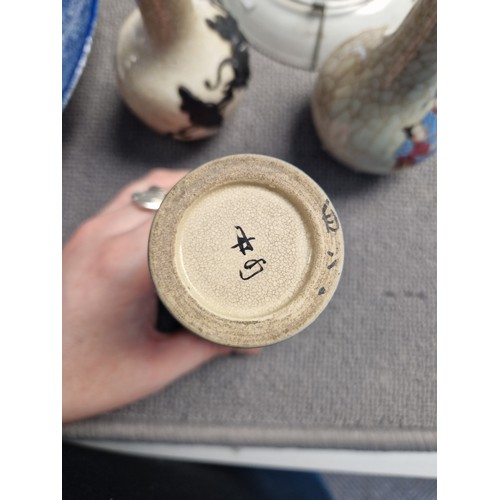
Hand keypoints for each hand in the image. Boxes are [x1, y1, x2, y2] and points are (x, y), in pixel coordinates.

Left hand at [63, 169, 252, 423]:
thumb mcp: (154, 366)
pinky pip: (125, 200)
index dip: (216, 202)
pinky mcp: (81, 238)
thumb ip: (207, 346)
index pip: (179, 209)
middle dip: (205, 191)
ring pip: (143, 188)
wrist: (26, 381)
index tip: (243, 206)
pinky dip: (156, 199)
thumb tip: (247, 338)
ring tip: (209, 204)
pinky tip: (173, 219)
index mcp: (121, 264)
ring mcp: (87, 233)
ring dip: (179, 189)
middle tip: (235, 205)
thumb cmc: (79, 376)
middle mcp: (101, 238)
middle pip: (164, 188)